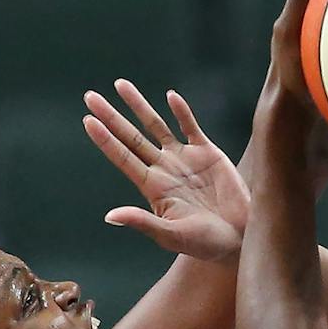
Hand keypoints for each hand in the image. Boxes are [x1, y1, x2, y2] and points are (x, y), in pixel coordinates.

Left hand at [87, 83, 250, 259]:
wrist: (240, 237)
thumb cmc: (204, 244)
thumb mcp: (171, 235)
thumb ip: (143, 222)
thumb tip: (110, 217)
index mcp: (153, 188)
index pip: (123, 158)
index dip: (105, 140)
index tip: (88, 120)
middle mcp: (164, 169)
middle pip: (132, 137)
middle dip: (112, 117)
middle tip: (89, 96)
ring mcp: (184, 159)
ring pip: (156, 126)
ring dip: (138, 106)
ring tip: (119, 84)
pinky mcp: (207, 153)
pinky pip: (190, 126)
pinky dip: (181, 111)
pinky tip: (169, 96)